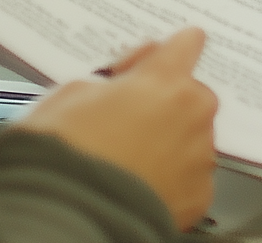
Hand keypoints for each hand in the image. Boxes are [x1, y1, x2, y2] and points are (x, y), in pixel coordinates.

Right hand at [18, 28, 219, 228]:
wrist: (66, 218)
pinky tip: (140, 181)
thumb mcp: (70, 93)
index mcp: (164, 81)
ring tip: (130, 158)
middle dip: (167, 102)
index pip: (187, 43)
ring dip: (170, 141)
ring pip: (193, 136)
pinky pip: (191, 175)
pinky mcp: (199, 195)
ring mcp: (199, 157)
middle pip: (192, 94)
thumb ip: (111, 78)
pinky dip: (173, 177)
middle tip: (129, 119)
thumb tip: (123, 80)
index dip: (171, 50)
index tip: (168, 54)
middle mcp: (191, 115)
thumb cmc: (62, 157)